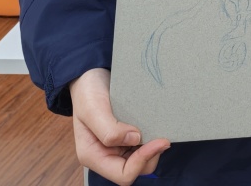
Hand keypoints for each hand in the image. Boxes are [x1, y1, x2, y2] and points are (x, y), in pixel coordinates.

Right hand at [69, 68, 169, 184]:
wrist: (90, 76)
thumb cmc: (88, 93)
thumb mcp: (93, 109)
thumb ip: (109, 130)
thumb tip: (135, 139)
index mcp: (93, 156)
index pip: (123, 174)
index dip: (142, 161)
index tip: (159, 140)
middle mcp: (105, 155)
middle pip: (136, 169)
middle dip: (151, 155)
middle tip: (163, 134)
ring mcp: (117, 146)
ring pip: (141, 158)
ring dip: (152, 147)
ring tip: (159, 128)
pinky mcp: (126, 135)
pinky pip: (142, 144)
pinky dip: (151, 137)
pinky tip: (155, 124)